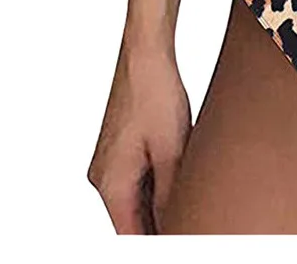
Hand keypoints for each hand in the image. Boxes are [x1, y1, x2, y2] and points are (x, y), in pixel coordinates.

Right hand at [88, 37, 190, 233]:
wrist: (145, 55)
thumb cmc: (156, 95)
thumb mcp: (172, 150)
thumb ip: (171, 193)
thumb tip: (177, 222)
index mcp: (111, 184)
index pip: (130, 234)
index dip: (157, 242)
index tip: (181, 241)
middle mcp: (103, 177)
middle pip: (130, 219)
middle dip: (159, 225)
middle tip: (192, 226)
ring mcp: (108, 162)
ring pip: (134, 199)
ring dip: (158, 205)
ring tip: (191, 205)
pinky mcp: (118, 149)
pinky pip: (135, 179)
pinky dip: (155, 186)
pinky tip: (179, 182)